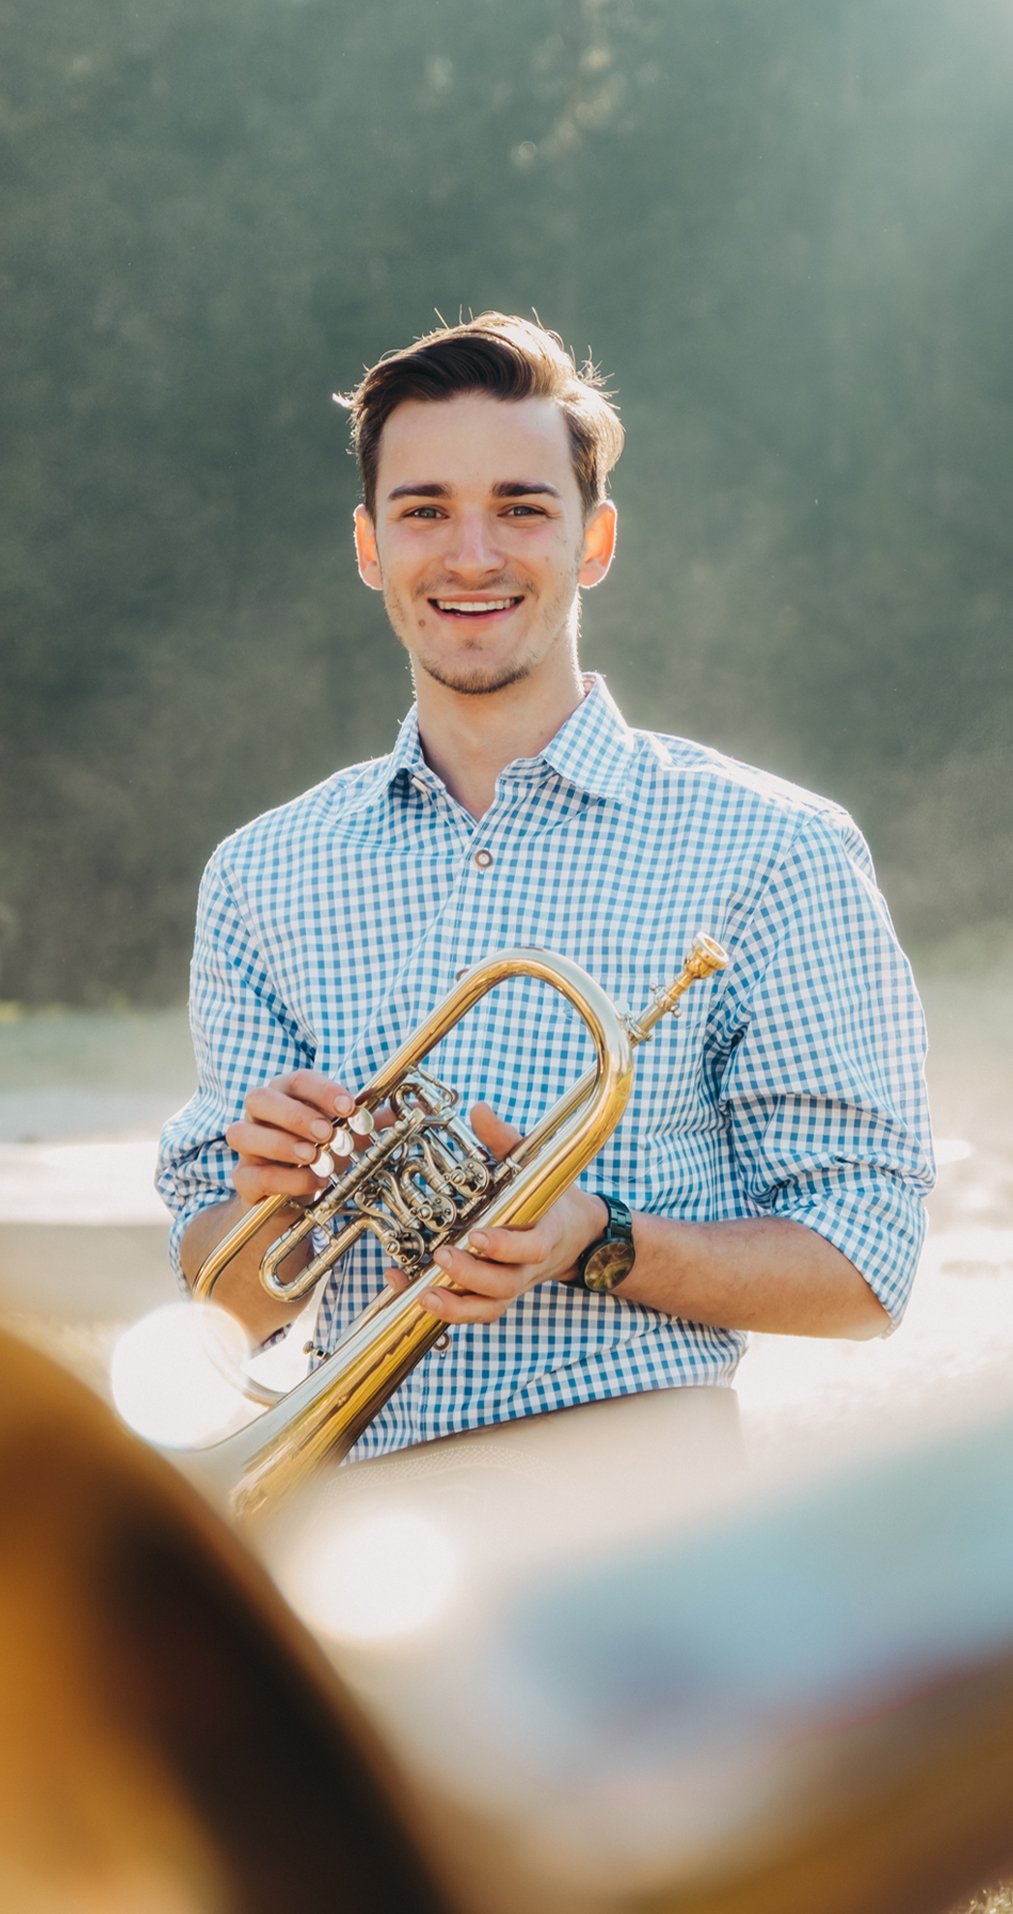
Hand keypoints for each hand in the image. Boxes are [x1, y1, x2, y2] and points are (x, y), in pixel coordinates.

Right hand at [225, 1069, 367, 1205]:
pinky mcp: (243, 1179)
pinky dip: (285, 1178)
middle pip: (260, 1098)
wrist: (293, 1201)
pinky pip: (252, 1174)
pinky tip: (312, 1182)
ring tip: (314, 1156)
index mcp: (286, 1094)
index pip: (298, 1080)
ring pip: (243, 1134)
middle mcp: (260, 1116)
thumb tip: (410, 1106)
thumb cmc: (320, 1156)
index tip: (349, 1107)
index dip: (323, 1090)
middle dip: (295, 1114)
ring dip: (282, 1143)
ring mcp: (247, 1147)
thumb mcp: (348, 1136)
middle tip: (326, 1132)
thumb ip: (373, 1121)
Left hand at [384, 1102, 607, 1324]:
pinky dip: (443, 1309)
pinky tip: (407, 1288)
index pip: (531, 1247)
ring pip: (489, 1308)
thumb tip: (479, 1110)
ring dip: (456, 1306)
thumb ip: (504, 1140)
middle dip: (471, 1275)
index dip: (504, 1246)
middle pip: (504, 1284)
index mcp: (544, 1233)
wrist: (577, 1237)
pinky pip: (473, 1311)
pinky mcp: (495, 1297)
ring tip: (422, 1292)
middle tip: (441, 1256)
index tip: (477, 1235)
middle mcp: (528, 1267)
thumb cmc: (551, 1196)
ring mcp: (512, 1286)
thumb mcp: (534, 1164)